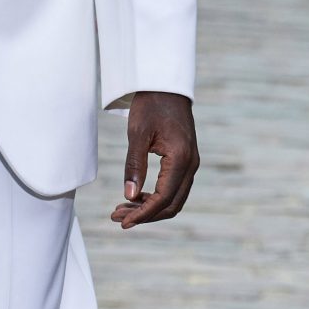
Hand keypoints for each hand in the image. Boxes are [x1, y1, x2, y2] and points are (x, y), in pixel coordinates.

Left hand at [111, 92, 198, 229]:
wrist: (166, 87)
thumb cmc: (151, 106)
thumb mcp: (137, 134)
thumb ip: (134, 165)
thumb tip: (129, 196)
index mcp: (181, 159)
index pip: (163, 198)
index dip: (142, 214)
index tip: (122, 222)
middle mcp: (191, 165)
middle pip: (171, 205)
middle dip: (144, 216)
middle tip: (117, 218)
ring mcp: (191, 164)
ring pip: (173, 200)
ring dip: (149, 209)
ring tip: (121, 210)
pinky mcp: (185, 162)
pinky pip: (174, 189)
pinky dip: (156, 198)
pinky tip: (135, 198)